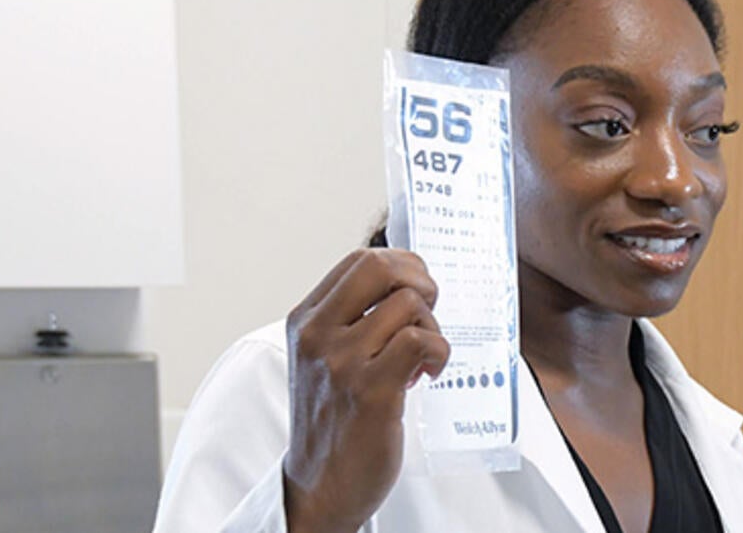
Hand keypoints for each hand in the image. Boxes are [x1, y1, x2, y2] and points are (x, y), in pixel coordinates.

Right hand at [280, 249, 450, 532]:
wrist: (321, 483)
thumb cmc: (335, 418)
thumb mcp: (326, 357)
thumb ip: (353, 319)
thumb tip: (407, 280)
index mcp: (305, 321)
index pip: (360, 260)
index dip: (403, 267)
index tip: (416, 293)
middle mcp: (317, 336)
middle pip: (380, 266)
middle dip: (419, 282)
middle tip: (426, 316)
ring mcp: (341, 362)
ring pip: (408, 305)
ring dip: (431, 329)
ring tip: (420, 359)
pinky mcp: (371, 391)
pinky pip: (420, 341)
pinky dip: (438, 352)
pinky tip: (427, 374)